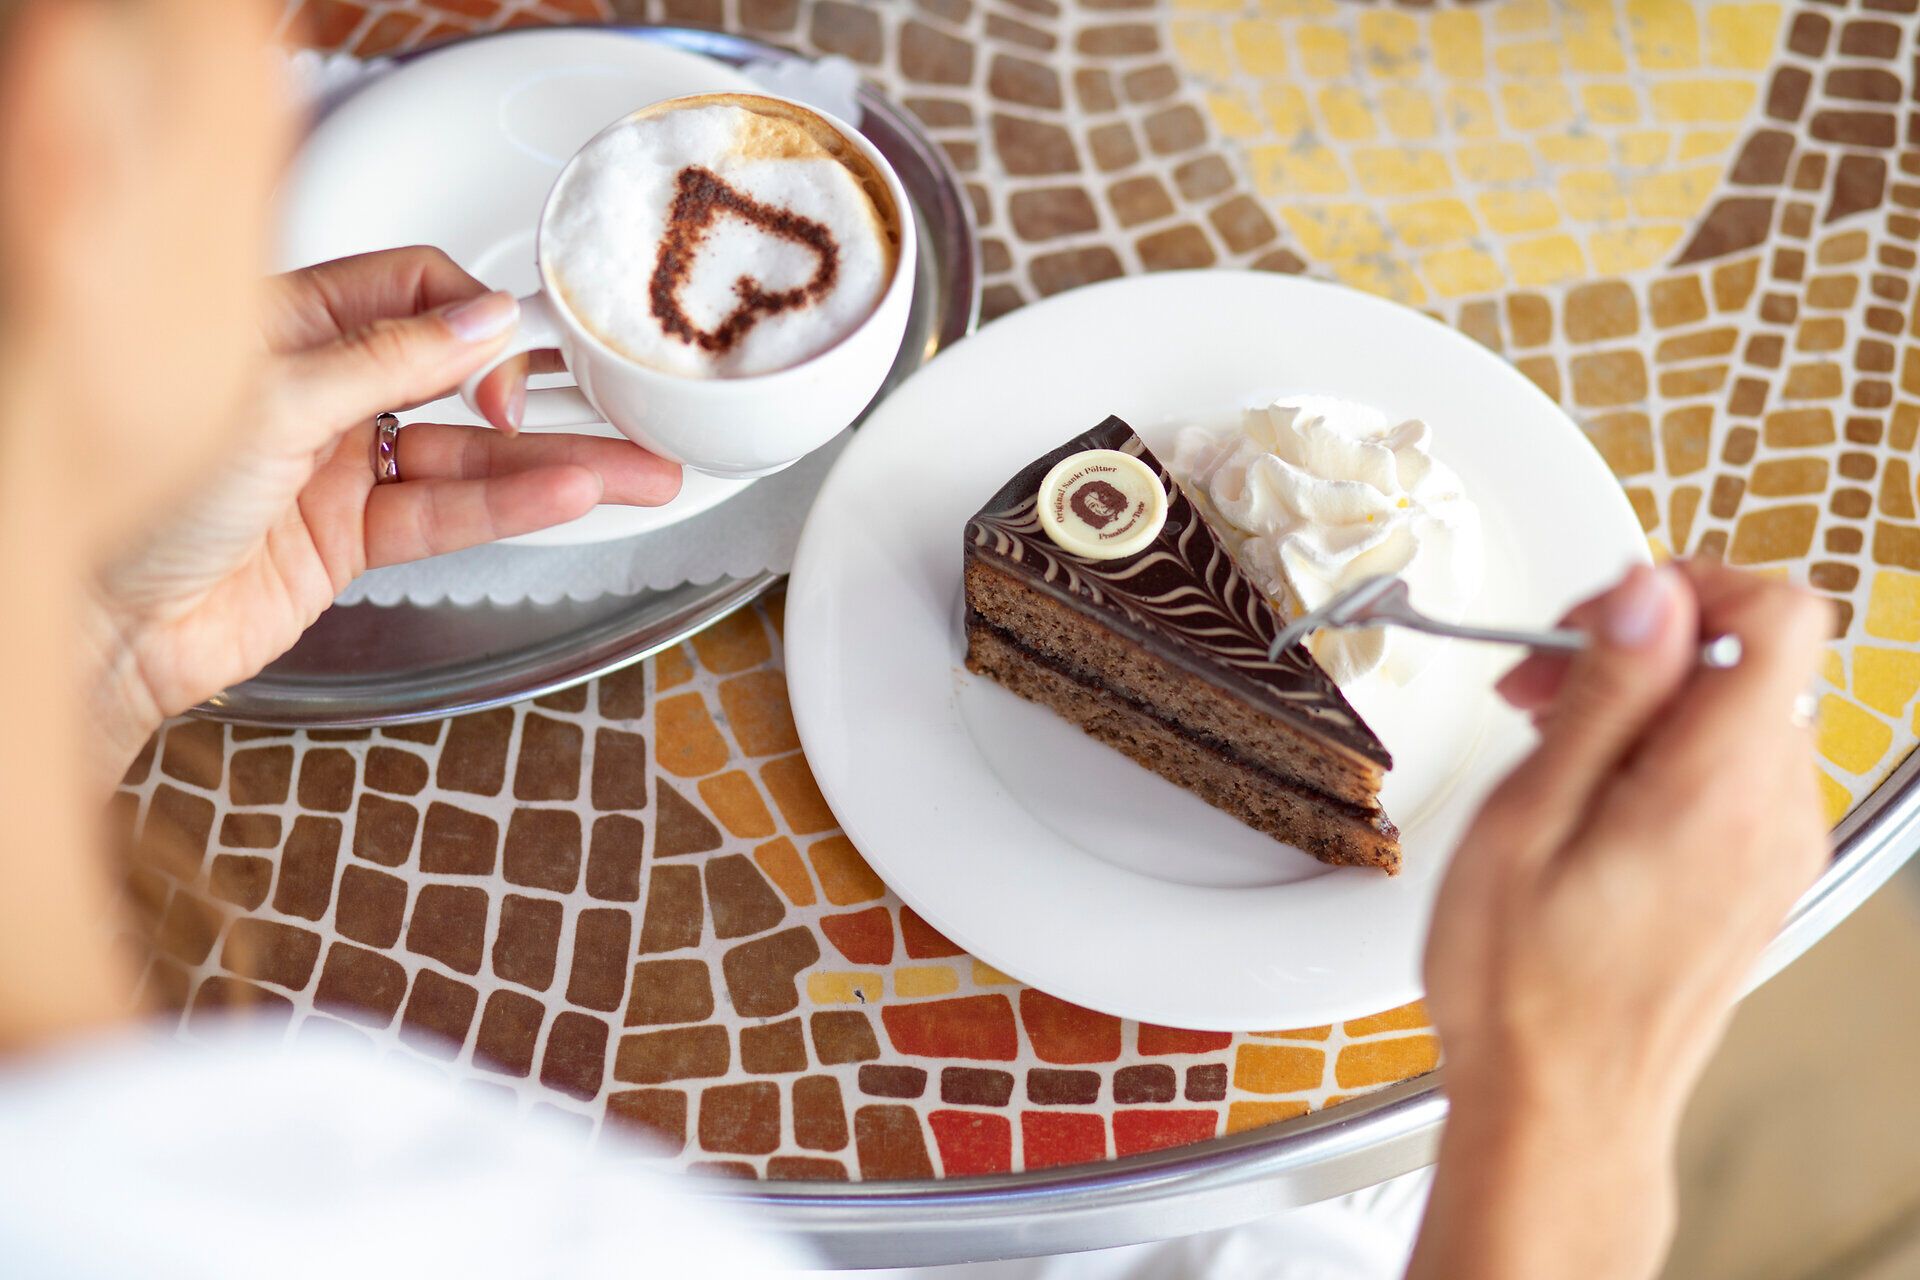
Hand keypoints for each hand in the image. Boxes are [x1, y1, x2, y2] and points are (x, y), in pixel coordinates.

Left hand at [83, 247, 681, 781]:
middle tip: (624, 400)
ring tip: (638, 469)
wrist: (99, 624)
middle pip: (457, 377)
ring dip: (554, 465)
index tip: (512, 352)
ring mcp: (338, 468)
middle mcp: (319, 392)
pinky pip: (448, 515)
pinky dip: (510, 509)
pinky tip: (570, 498)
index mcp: (286, 326)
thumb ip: (387, 362)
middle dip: (544, 393)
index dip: (473, 317)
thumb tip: (478, 321)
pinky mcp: (351, 540)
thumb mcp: (269, 400)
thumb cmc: (131, 494)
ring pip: (468, 457)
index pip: (413, 292)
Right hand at [1410, 560, 1831, 1279]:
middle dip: (1642, 644)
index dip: (1688, 583)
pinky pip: (1732, 769)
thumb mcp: (1528, 817)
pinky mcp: (1758, 874)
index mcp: (1719, 787)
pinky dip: (1662, 752)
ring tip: (1550, 746)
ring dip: (1645, 699)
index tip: (1606, 614)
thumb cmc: (1525, 989)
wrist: (1560, 1108)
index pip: (1779, 613)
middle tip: (1540, 686)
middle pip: (1749, 657)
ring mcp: (1776, 848)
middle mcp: (1774, 814)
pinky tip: (1586, 792)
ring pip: (1738, 709)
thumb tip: (1649, 595)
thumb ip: (1604, 695)